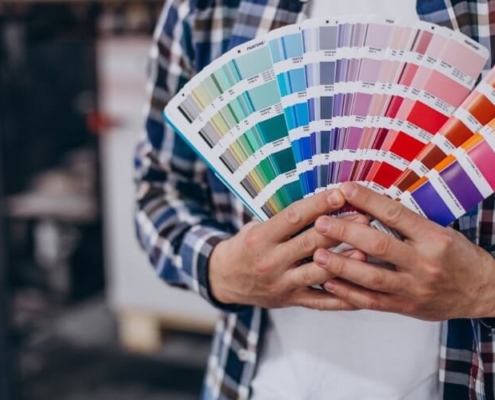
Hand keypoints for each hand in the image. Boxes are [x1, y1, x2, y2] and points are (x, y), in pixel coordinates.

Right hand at [209, 189, 367, 309]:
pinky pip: (321, 301)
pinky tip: (362, 289)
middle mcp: (271, 261)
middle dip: (339, 229)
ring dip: (344, 261)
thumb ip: (283, 220)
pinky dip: (343, 297)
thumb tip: (319, 203)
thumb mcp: (255, 227)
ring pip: (318, 272)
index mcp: (261, 238)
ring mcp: (281, 283)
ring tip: (367, 250)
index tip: (340, 194)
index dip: (318, 205)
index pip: (293, 217)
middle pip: (310, 243)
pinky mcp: (290, 300)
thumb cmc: (245, 247)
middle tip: (365, 217)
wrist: (225, 279)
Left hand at [313, 182, 494, 320]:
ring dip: (341, 265)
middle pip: (379, 245)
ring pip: (372, 277)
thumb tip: (370, 204)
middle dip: (346, 233)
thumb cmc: (458, 256)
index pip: (394, 214)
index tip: (344, 189)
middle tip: (320, 223)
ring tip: (317, 255)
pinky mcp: (406, 307)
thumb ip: (407, 223)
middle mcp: (424, 262)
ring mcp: (414, 287)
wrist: (483, 291)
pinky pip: (373, 301)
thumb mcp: (440, 231)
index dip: (367, 200)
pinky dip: (349, 293)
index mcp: (433, 237)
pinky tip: (330, 283)